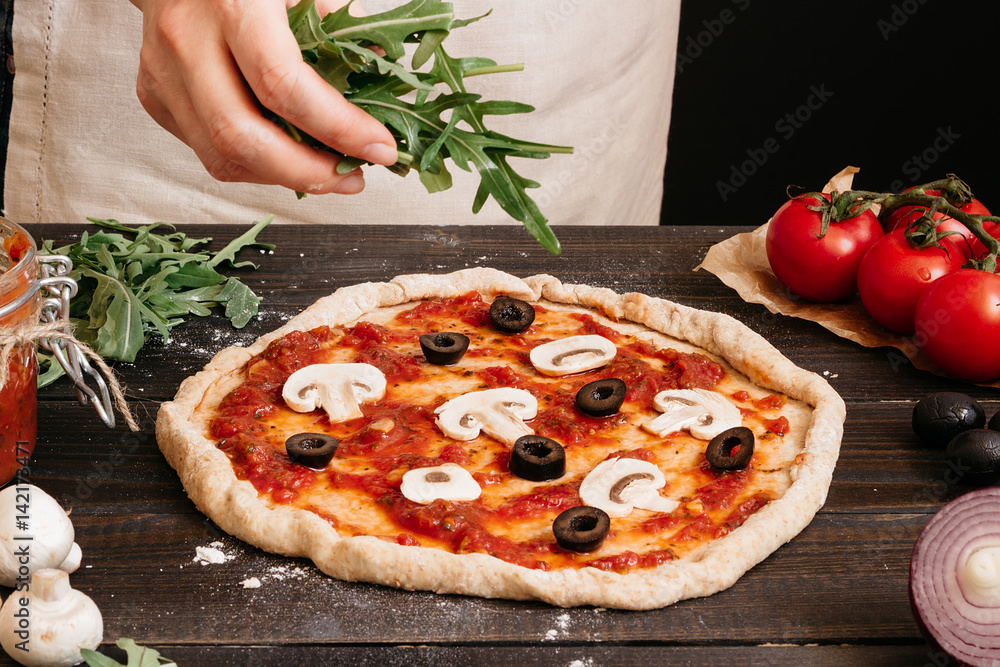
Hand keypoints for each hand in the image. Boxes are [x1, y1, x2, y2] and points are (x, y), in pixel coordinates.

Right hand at [130, 0, 397, 193]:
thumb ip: (344, 32)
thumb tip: (383, 88)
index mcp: (232, 4)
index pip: (284, 87)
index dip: (338, 128)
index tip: (379, 148)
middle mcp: (187, 40)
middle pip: (242, 137)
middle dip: (307, 173)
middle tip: (352, 179)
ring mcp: (163, 73)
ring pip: (221, 156)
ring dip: (282, 177)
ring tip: (328, 173)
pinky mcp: (154, 96)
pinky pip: (207, 149)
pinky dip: (255, 163)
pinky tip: (286, 155)